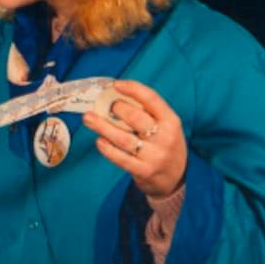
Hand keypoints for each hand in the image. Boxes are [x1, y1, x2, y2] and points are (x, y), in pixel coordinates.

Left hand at [82, 80, 186, 197]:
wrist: (176, 179)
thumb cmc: (164, 145)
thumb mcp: (166, 127)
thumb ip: (148, 113)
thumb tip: (116, 96)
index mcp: (171, 121)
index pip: (152, 99)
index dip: (133, 89)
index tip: (116, 84)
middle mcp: (165, 137)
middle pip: (136, 117)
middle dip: (116, 108)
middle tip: (102, 105)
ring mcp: (155, 155)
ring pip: (123, 138)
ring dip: (102, 126)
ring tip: (88, 118)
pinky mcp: (144, 171)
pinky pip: (121, 158)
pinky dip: (107, 148)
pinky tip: (99, 140)